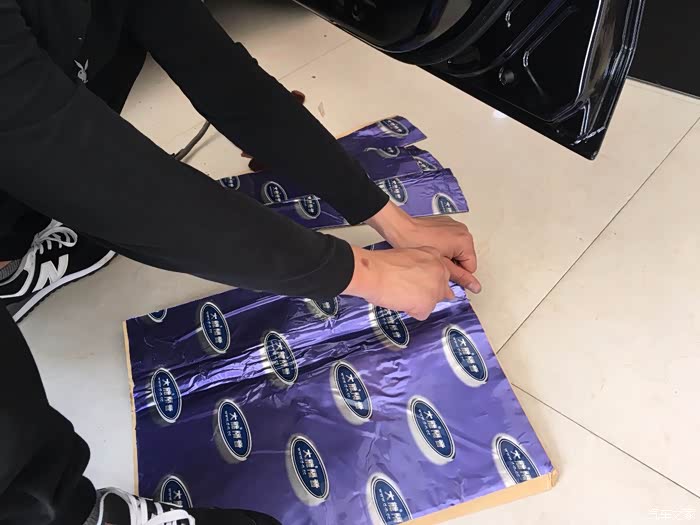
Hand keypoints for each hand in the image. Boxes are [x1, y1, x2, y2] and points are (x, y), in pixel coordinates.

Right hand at [343, 246, 454, 319]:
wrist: (374, 273)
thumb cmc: (383, 264)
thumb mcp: (408, 256)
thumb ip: (420, 266)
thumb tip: (420, 279)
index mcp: (434, 255)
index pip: (440, 273)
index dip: (428, 281)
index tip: (419, 283)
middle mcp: (440, 271)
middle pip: (441, 290)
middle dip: (427, 293)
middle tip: (409, 291)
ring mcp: (436, 288)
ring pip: (432, 303)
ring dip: (418, 302)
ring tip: (401, 294)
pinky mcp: (428, 304)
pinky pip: (422, 314)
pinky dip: (411, 311)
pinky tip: (400, 301)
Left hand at [366, 201, 480, 292]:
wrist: (400, 228)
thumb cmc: (415, 243)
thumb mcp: (441, 265)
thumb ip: (460, 277)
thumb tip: (474, 286)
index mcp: (465, 241)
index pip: (470, 267)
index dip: (457, 273)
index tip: (443, 271)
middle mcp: (463, 231)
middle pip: (464, 258)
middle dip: (452, 263)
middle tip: (436, 262)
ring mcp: (454, 225)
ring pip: (456, 249)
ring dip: (447, 254)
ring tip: (432, 254)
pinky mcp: (445, 223)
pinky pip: (449, 239)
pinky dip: (442, 245)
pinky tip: (430, 245)